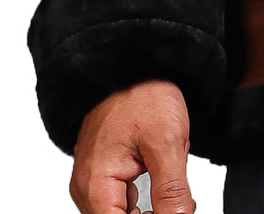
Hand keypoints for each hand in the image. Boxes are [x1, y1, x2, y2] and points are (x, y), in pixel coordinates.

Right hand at [68, 80, 194, 213]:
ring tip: (174, 198)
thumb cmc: (145, 94)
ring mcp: (92, 180)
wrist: (135, 65)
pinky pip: (118, 202)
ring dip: (147, 212)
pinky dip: (141, 204)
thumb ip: (171, 189)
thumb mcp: (167, 141)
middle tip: (178, 204)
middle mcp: (86, 187)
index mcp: (95, 183)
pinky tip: (162, 192)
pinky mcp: (102, 174)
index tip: (171, 211)